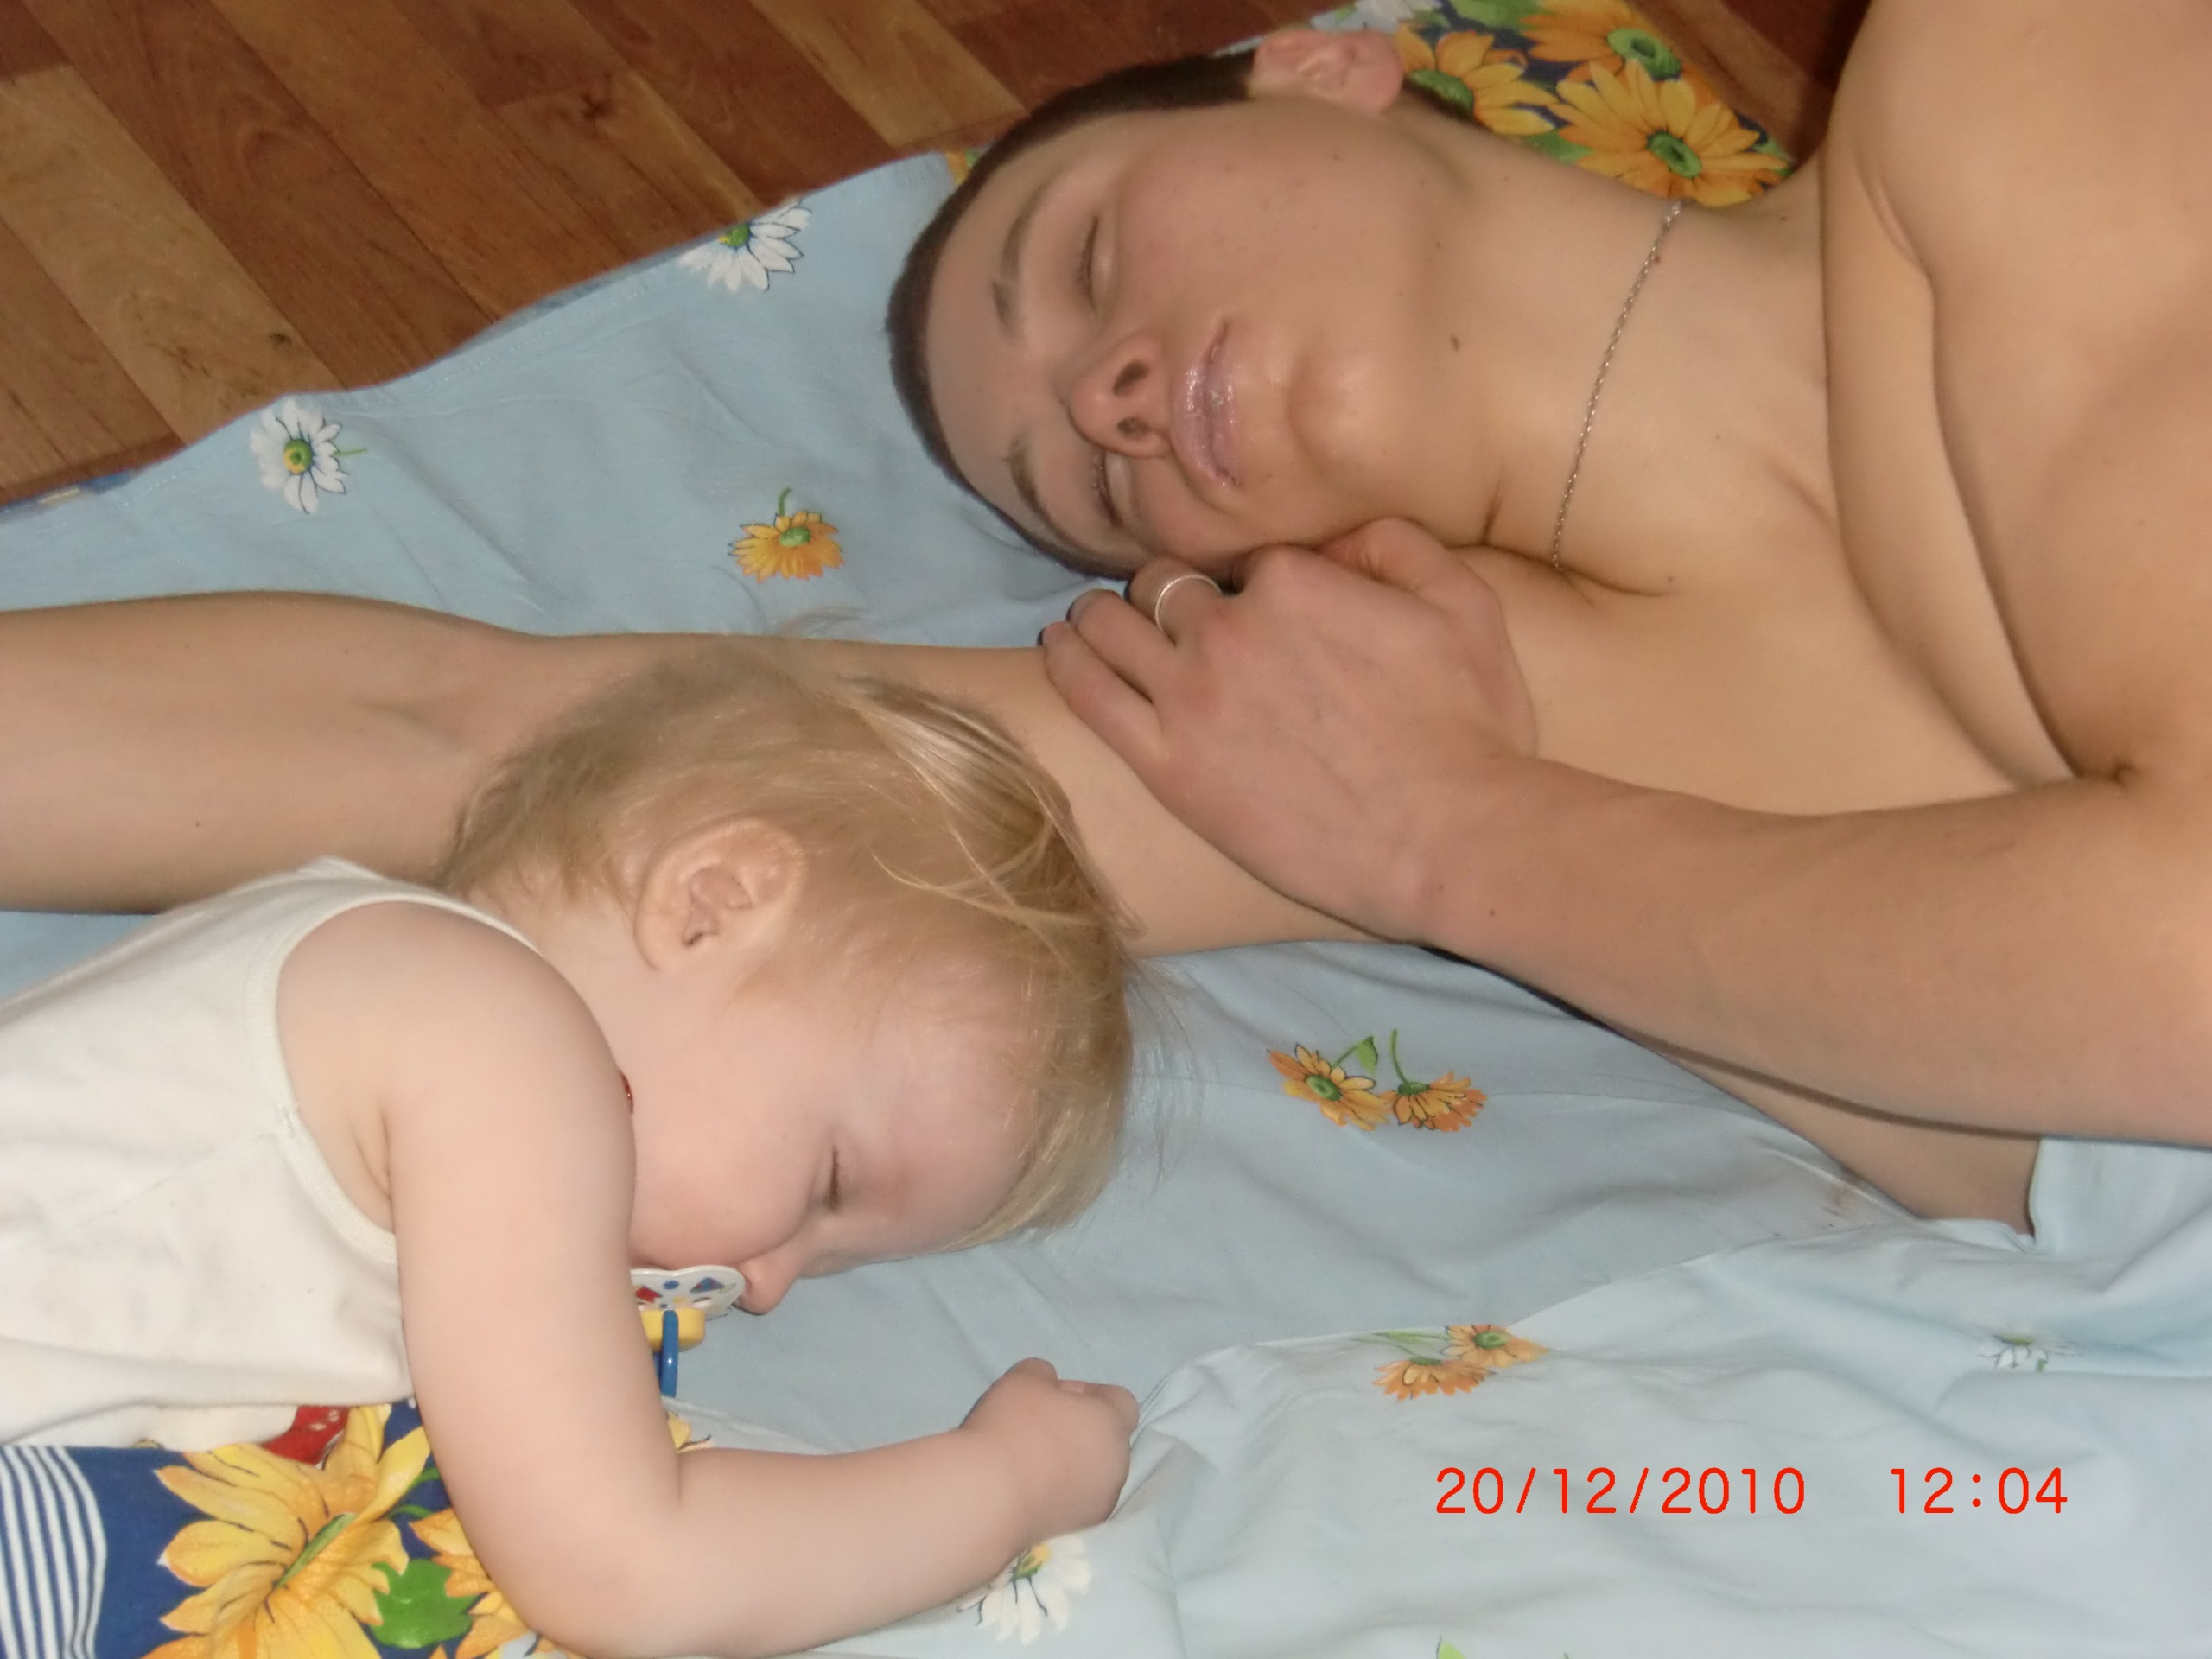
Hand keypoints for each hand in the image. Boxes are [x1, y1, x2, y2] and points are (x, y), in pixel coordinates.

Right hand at [960, 1359, 1137, 1543]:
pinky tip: (1025, 1486)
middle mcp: (1116, 1466)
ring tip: (1028, 1460)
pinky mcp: (1075, 1530)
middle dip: (1079, 1429)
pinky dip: (1057, 1490)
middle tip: (1038, 1425)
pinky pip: (1074, 1499)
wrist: (990, 1496)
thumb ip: (1044, 1374)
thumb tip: (1050, 1387)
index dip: (1090, 1393)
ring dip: (1069, 1463)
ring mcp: (1098, 1504)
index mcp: (1112, 1425)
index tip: (1055, 1396)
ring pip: (1091, 1473)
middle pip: (1106, 1438)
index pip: (1121, 1401)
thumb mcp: (1025, 1379)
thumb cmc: (1014, 1426)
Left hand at [1040, 518, 1536, 940]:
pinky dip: (1068, 660)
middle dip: (1170, 593)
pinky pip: (1090, 695)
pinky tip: (1061, 645)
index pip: (1243, 559)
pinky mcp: (1169, 766)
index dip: (1250, 581)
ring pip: (1114, 625)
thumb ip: (1395, 544)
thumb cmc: (1470, 729)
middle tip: (1173, 616)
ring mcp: (1190, 697)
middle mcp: (1229, 626)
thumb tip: (1335, 534)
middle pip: (1169, 586)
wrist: (1449, 837)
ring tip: (1094, 620)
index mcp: (1293, 578)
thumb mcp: (1465, 604)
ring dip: (1103, 613)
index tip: (1257, 606)